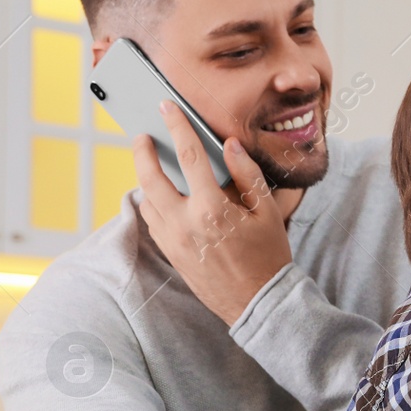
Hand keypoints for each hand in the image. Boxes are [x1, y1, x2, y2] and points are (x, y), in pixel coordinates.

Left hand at [134, 101, 292, 325]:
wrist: (257, 301)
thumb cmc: (268, 256)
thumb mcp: (267, 211)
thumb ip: (246, 174)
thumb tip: (229, 146)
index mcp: (212, 208)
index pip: (189, 157)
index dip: (177, 128)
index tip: (167, 109)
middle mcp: (185, 223)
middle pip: (150, 177)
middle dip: (142, 152)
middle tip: (142, 137)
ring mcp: (173, 240)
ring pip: (146, 200)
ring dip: (145, 177)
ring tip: (151, 163)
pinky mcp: (170, 253)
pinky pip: (152, 220)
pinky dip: (151, 202)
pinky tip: (159, 194)